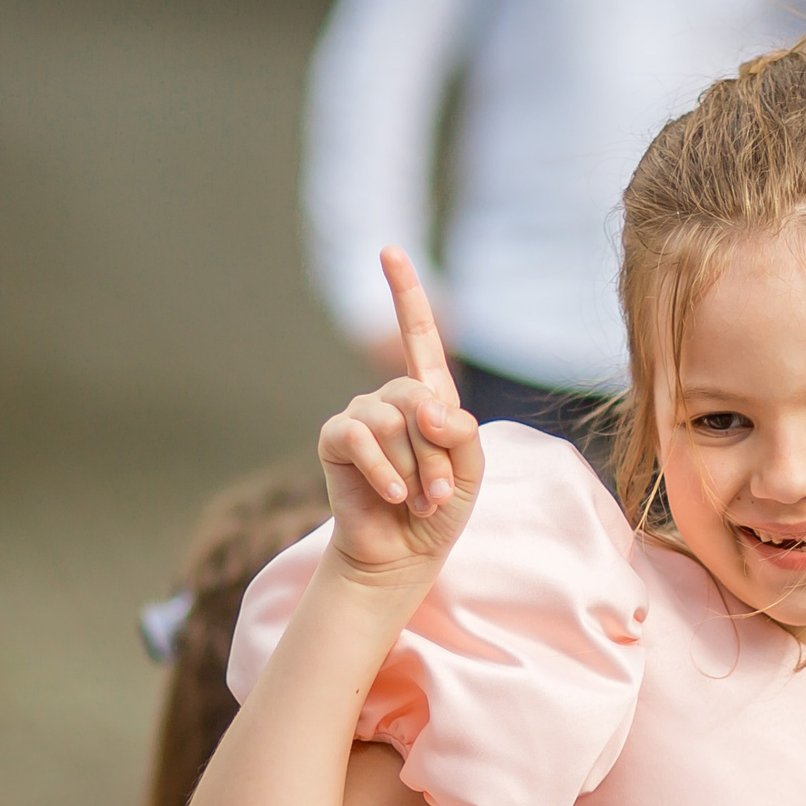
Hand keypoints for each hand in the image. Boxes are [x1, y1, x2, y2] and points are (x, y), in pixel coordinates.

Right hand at [319, 249, 483, 582]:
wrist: (401, 555)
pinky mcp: (335, 440)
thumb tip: (429, 406)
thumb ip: (461, 432)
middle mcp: (391, 399)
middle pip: (418, 397)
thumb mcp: (470, 471)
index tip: (389, 251)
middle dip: (437, 451)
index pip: (418, 336)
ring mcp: (360, 416)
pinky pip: (361, 438)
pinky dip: (383, 471)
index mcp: (428, 398)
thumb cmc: (438, 512)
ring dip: (415, 469)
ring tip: (416, 499)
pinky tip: (392, 496)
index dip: (404, 292)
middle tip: (440, 493)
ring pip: (393, 421)